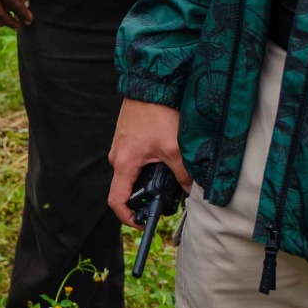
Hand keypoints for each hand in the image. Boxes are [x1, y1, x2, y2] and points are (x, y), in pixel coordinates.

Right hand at [108, 101, 190, 225]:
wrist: (149, 84)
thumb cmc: (156, 113)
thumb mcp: (174, 147)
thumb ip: (182, 173)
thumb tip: (191, 190)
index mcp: (124, 164)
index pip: (116, 200)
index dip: (128, 217)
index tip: (143, 222)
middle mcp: (117, 157)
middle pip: (127, 188)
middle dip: (147, 196)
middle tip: (168, 197)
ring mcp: (121, 147)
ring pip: (134, 173)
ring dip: (150, 178)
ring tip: (172, 173)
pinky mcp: (128, 138)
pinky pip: (135, 159)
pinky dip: (150, 164)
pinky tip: (167, 156)